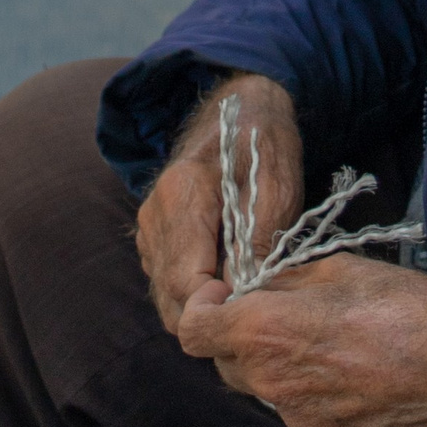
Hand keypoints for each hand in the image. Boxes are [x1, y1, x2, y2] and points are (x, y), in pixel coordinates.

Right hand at [136, 72, 300, 333]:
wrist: (241, 112)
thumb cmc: (263, 145)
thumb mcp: (276, 188)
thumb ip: (257, 241)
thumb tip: (243, 295)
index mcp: (181, 197)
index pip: (186, 281)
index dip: (218, 306)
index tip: (252, 309)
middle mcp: (155, 215)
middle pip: (171, 295)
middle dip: (210, 315)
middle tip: (253, 313)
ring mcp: (149, 228)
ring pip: (166, 294)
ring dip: (201, 307)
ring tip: (243, 296)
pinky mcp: (153, 238)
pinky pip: (165, 283)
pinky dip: (193, 294)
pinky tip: (226, 281)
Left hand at [177, 256, 426, 426]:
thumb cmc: (402, 306)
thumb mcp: (334, 268)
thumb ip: (281, 282)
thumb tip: (256, 287)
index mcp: (264, 331)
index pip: (192, 330)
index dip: (203, 309)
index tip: (227, 296)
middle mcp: (270, 382)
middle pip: (226, 362)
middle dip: (244, 338)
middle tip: (286, 317)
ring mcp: (296, 421)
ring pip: (265, 390)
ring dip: (281, 369)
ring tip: (331, 348)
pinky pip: (298, 417)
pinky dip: (312, 398)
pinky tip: (351, 379)